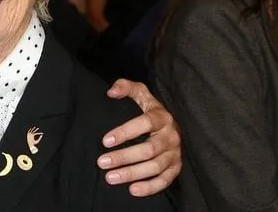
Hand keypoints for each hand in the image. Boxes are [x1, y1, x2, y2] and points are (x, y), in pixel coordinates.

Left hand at [97, 79, 181, 196]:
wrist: (170, 126)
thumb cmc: (150, 110)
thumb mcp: (141, 94)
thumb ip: (126, 87)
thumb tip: (111, 92)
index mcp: (162, 117)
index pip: (145, 123)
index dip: (125, 132)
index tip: (105, 140)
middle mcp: (171, 136)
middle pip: (148, 149)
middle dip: (124, 157)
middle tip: (102, 162)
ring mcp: (174, 153)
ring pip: (154, 166)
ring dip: (132, 174)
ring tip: (110, 177)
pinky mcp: (175, 167)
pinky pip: (165, 180)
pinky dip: (150, 187)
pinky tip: (132, 190)